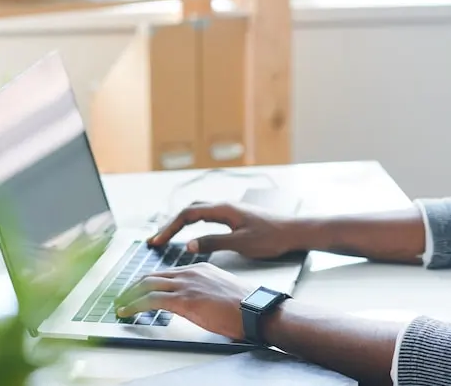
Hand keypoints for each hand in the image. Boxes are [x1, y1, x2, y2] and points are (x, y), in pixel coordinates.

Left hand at [114, 262, 255, 339]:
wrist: (257, 310)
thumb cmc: (246, 306)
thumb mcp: (222, 291)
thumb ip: (206, 291)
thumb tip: (197, 303)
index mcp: (200, 268)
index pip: (167, 272)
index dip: (149, 281)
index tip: (139, 289)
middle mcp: (190, 272)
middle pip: (152, 275)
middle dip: (134, 287)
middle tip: (123, 296)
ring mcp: (186, 284)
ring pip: (147, 285)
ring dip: (129, 296)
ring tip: (120, 305)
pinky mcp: (184, 300)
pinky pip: (150, 299)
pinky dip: (133, 305)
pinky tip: (126, 311)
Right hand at [147, 202, 301, 258]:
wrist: (295, 232)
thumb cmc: (272, 238)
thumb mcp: (240, 243)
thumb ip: (213, 243)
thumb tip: (188, 245)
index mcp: (223, 209)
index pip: (187, 215)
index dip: (169, 229)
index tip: (156, 242)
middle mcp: (224, 206)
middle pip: (189, 211)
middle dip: (170, 225)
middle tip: (155, 241)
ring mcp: (230, 210)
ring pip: (198, 212)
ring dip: (181, 223)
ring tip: (167, 237)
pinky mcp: (236, 216)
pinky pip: (207, 216)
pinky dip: (194, 224)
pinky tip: (192, 234)